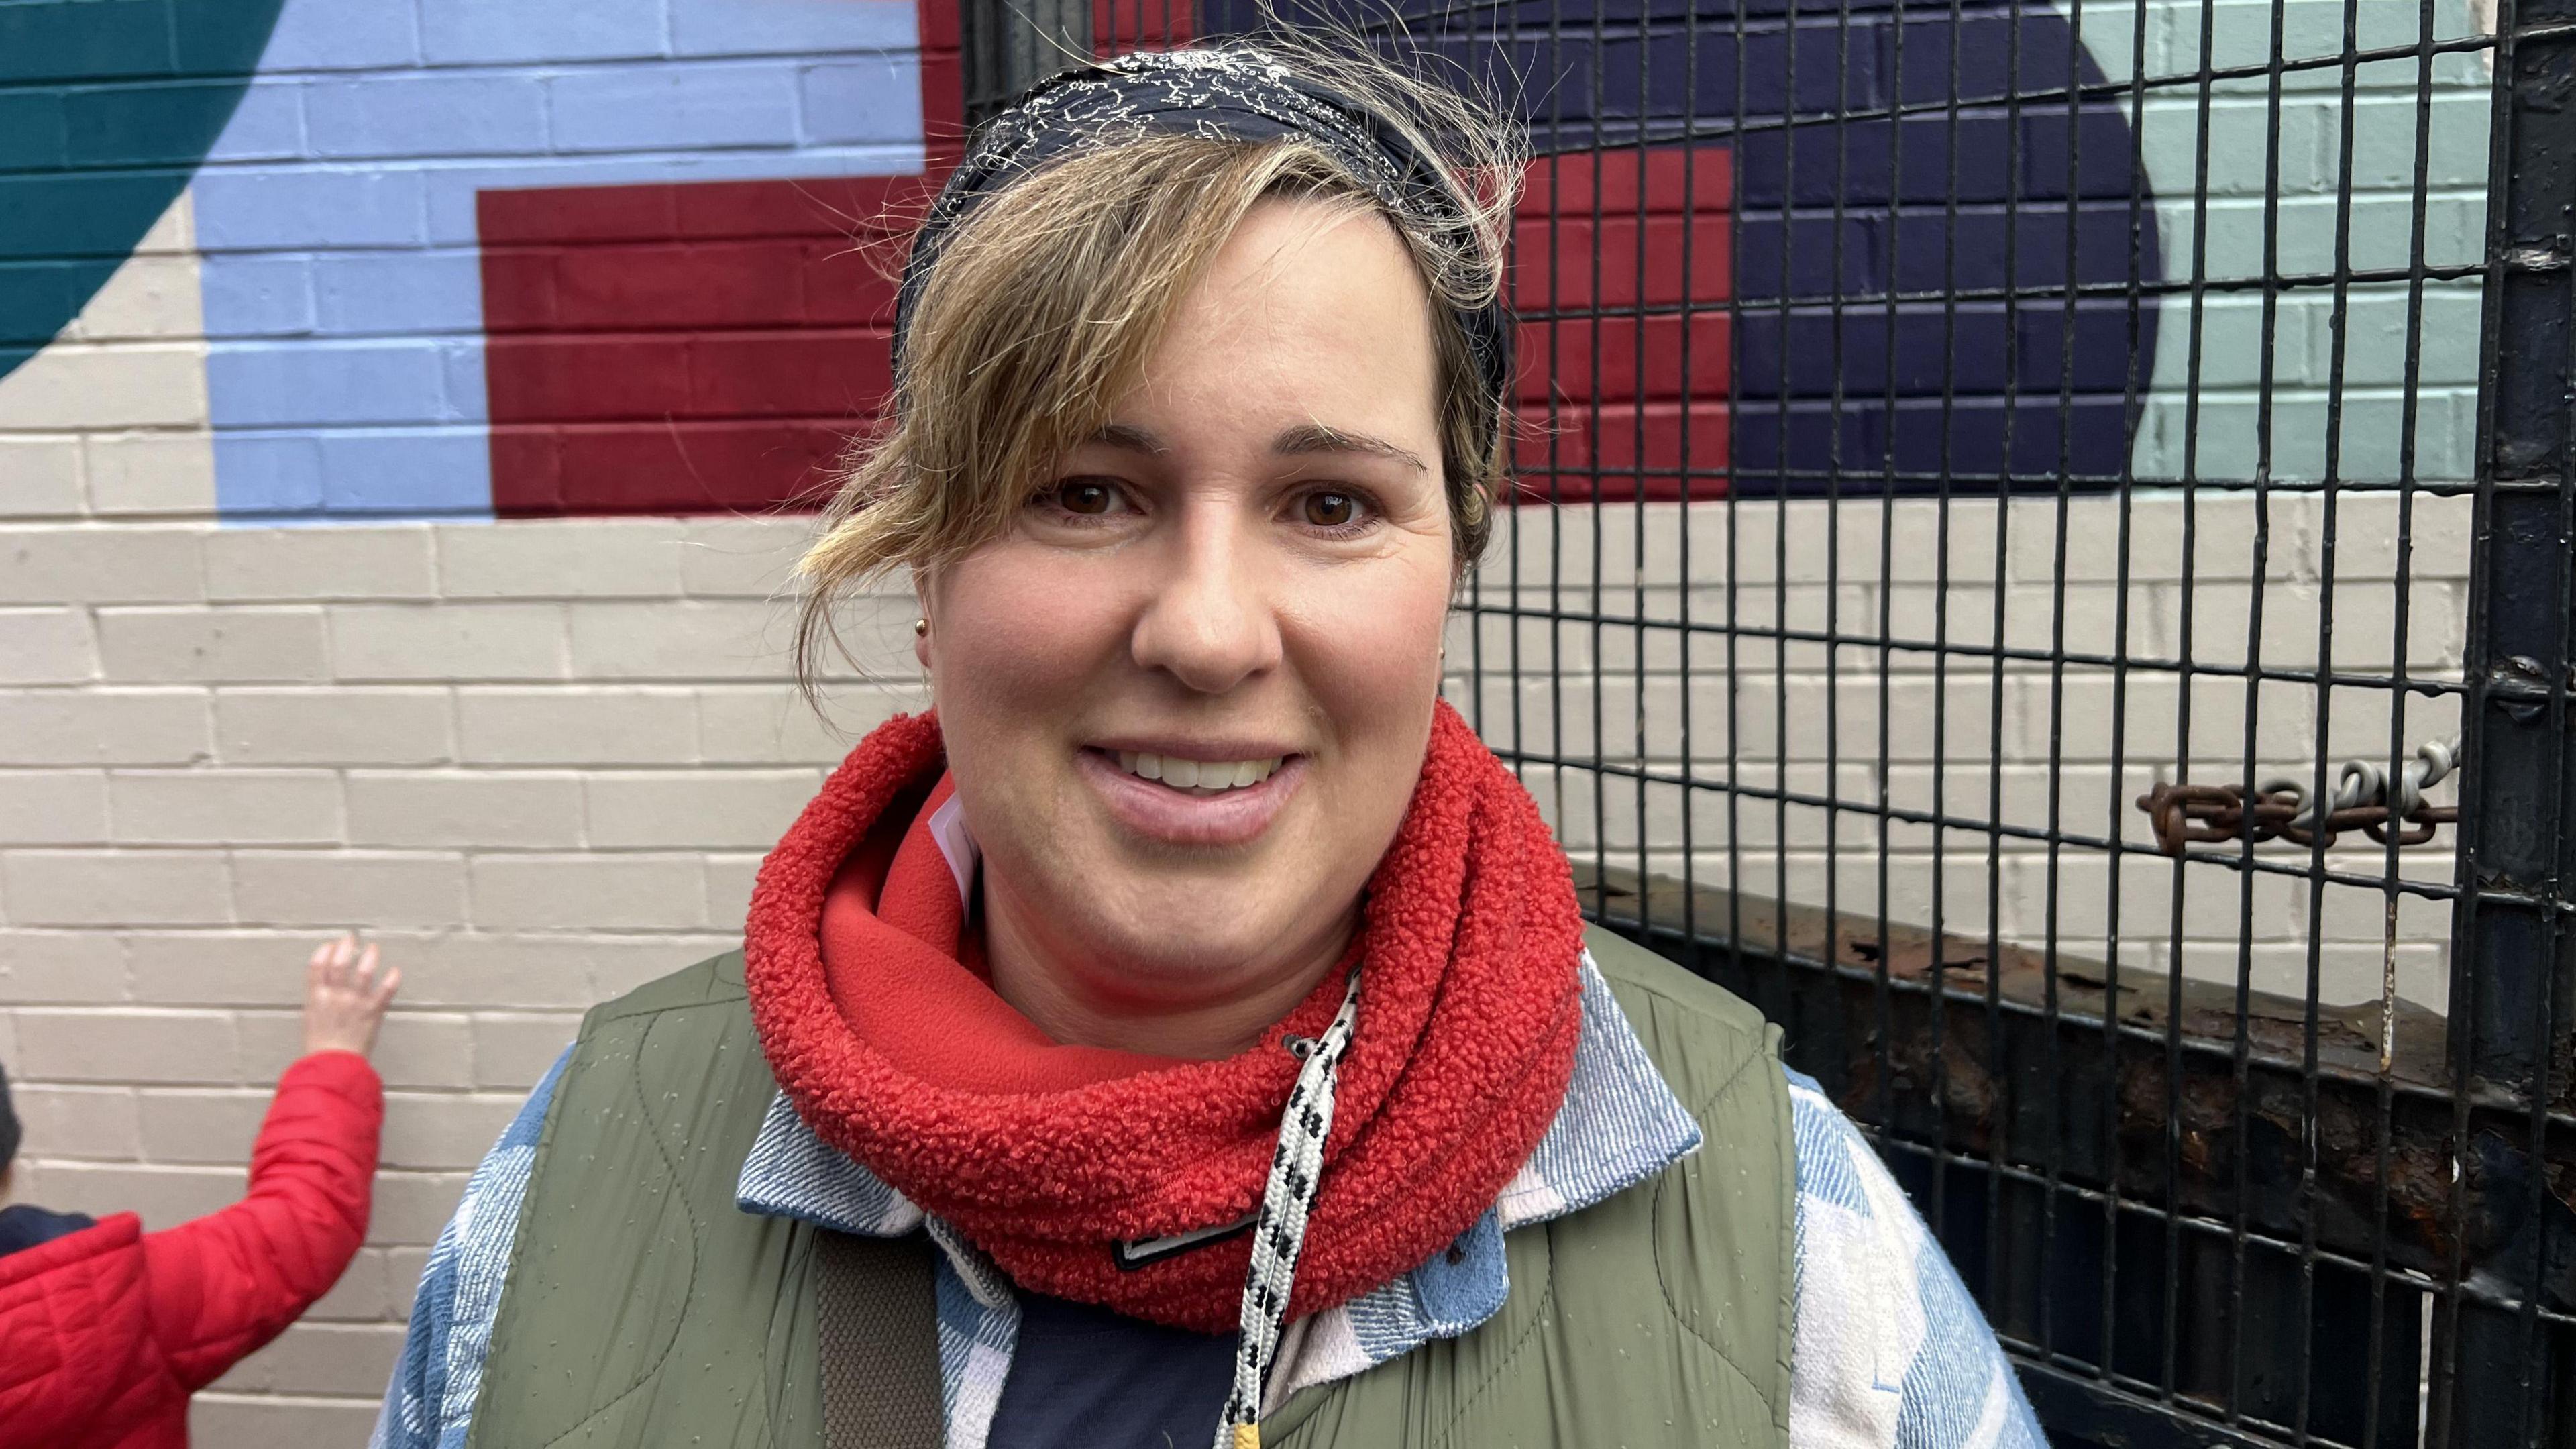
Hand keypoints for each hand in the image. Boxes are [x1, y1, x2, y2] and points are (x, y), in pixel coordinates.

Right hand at [302, 932, 400, 1057]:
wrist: (333, 1065)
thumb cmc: (320, 1046)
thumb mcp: (312, 1018)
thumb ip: (318, 999)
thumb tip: (323, 984)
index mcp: (316, 998)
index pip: (316, 967)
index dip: (324, 952)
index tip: (331, 944)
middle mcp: (335, 996)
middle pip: (339, 964)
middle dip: (345, 947)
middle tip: (351, 938)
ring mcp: (355, 1003)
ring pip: (363, 972)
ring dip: (369, 957)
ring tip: (373, 948)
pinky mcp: (373, 1011)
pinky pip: (385, 991)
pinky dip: (392, 979)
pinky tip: (395, 971)